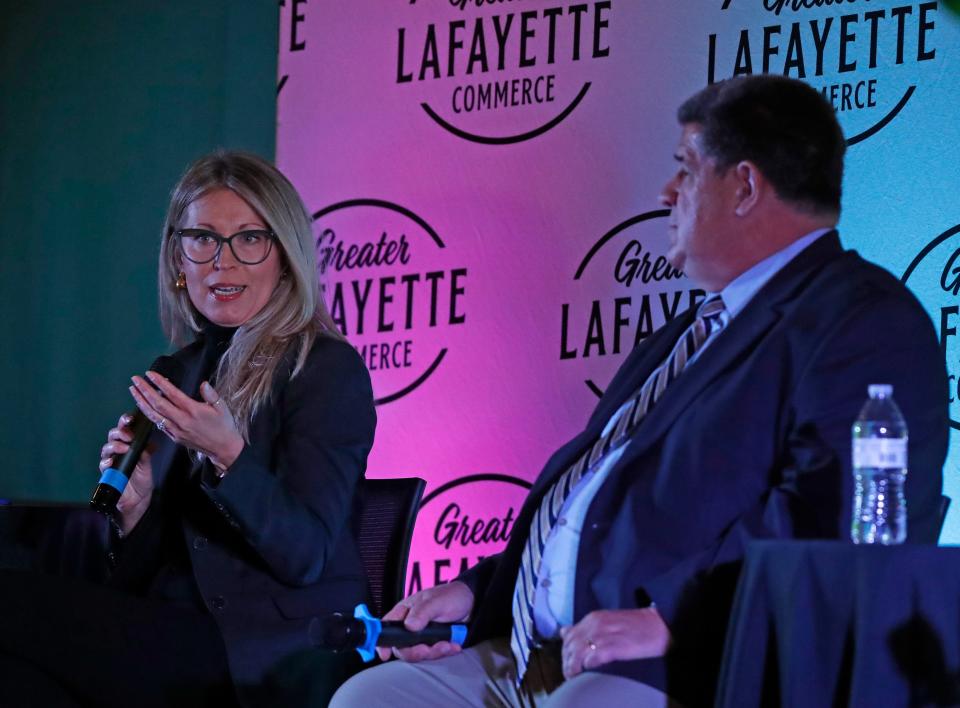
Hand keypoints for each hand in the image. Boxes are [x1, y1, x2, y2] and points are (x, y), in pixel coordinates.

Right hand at [99, 413, 153, 533]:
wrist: (139, 498)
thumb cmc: (142, 477)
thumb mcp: (147, 463)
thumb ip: (147, 452)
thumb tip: (151, 443)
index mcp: (128, 443)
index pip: (124, 428)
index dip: (125, 421)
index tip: (130, 418)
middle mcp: (117, 450)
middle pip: (113, 435)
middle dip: (119, 432)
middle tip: (128, 435)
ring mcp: (111, 460)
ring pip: (106, 448)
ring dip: (114, 446)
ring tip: (124, 448)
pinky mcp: (106, 473)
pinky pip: (102, 465)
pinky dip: (106, 462)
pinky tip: (111, 462)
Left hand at [129, 373, 243, 471]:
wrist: (223, 449)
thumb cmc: (224, 426)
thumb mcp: (222, 407)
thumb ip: (211, 395)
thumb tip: (203, 384)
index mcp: (193, 411)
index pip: (172, 394)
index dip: (159, 383)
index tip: (150, 374)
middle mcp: (182, 420)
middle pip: (158, 404)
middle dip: (144, 390)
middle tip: (135, 379)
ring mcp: (176, 430)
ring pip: (154, 415)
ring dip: (141, 402)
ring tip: (133, 391)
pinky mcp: (174, 437)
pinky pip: (158, 424)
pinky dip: (148, 414)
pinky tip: (143, 407)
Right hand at [376, 581, 474, 662]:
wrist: (470, 603)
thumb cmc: (450, 596)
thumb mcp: (436, 601)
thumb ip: (422, 612)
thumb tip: (409, 626)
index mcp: (404, 613)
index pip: (387, 628)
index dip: (382, 642)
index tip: (384, 654)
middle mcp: (409, 626)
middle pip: (402, 647)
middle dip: (415, 652)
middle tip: (427, 649)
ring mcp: (421, 637)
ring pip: (418, 653)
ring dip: (433, 652)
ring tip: (448, 644)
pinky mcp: (433, 644)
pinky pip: (433, 655)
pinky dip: (444, 652)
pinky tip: (453, 645)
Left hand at [559, 607, 670, 679]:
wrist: (659, 626)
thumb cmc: (636, 626)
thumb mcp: (607, 621)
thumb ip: (586, 627)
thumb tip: (565, 632)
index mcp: (592, 618)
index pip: (568, 636)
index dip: (565, 652)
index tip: (568, 663)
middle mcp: (594, 625)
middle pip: (570, 646)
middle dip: (567, 662)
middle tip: (570, 674)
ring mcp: (602, 635)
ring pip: (577, 654)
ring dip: (573, 668)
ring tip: (575, 678)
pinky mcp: (612, 647)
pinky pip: (591, 659)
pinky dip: (587, 668)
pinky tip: (588, 673)